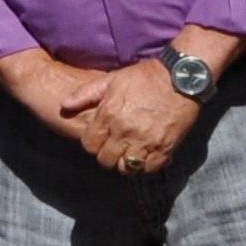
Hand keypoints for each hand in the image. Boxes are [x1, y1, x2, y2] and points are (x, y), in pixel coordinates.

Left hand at [62, 58, 200, 174]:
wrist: (181, 77)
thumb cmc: (144, 77)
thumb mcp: (111, 80)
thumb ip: (85, 94)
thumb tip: (64, 106)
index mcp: (109, 116)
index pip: (89, 145)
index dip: (92, 144)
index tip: (100, 139)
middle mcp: (125, 132)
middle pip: (106, 160)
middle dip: (107, 156)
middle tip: (114, 148)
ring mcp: (146, 141)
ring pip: (127, 168)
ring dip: (126, 163)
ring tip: (130, 153)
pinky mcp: (165, 147)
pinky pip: (150, 168)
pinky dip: (147, 165)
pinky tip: (147, 155)